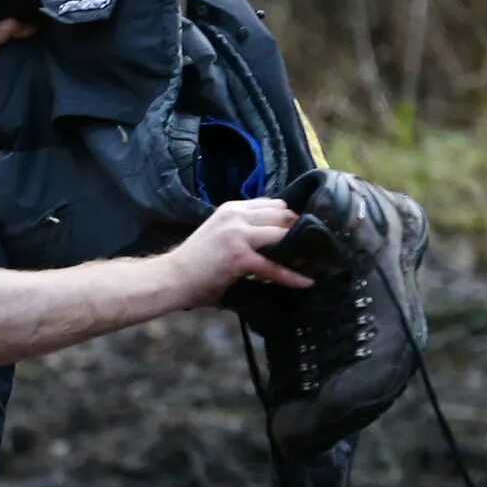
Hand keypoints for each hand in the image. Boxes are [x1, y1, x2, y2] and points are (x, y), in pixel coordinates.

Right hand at [165, 198, 310, 308]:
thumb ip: (243, 229)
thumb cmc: (194, 262)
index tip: (303, 231)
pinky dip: (292, 276)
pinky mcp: (239, 257)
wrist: (171, 277)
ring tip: (313, 259)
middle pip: (282, 215)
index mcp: (231, 208)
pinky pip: (274, 267)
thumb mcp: (219, 232)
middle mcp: (236, 215)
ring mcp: (238, 234)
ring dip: (300, 247)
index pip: (273, 204)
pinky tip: (305, 282)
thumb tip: (273, 237)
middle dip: (300, 229)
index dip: (290, 218)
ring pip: (282, 234)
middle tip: (314, 246)